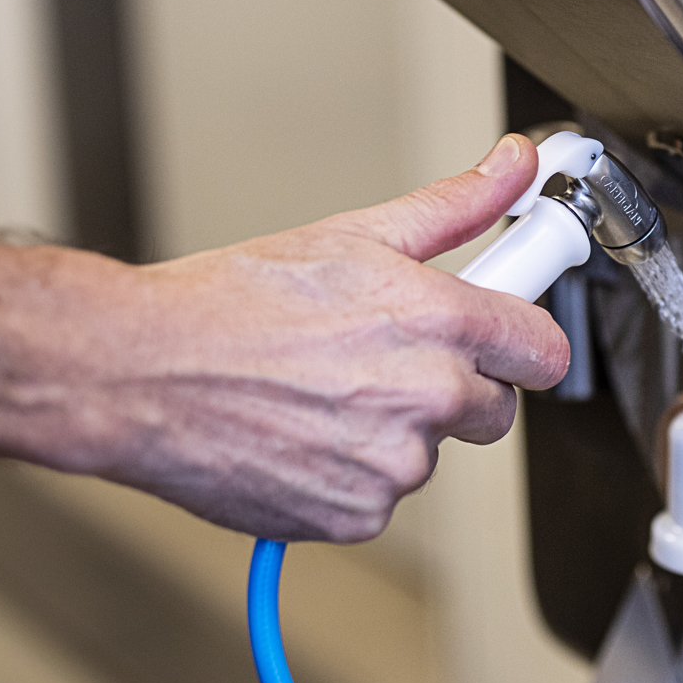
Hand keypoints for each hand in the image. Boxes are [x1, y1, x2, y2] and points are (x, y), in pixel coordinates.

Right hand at [69, 134, 569, 542]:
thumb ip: (454, 206)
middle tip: (382, 353)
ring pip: (428, 452)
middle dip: (455, 384)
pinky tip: (302, 429)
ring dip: (393, 429)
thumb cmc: (230, 302)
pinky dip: (350, 473)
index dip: (521, 340)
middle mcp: (427, 397)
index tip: (503, 332)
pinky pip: (380, 496)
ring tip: (320, 387)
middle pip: (493, 409)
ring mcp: (392, 466)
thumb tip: (512, 166)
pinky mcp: (355, 517)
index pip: (543, 350)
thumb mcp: (352, 233)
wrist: (139, 373)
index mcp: (439, 320)